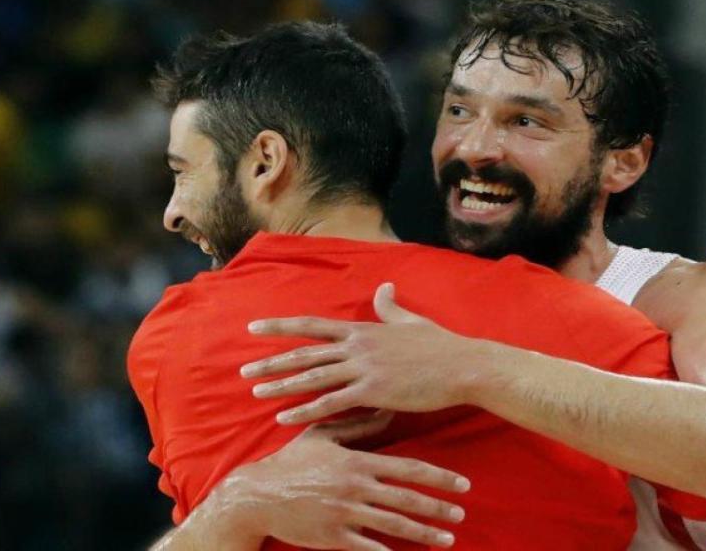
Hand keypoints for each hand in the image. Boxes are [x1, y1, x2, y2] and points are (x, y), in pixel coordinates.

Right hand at [181, 410, 469, 550]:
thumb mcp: (323, 435)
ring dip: (424, 533)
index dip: (438, 476)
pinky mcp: (333, 538)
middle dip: (438, 507)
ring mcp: (344, 514)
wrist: (257, 495)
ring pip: (393, 526)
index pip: (407, 469)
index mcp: (357, 462)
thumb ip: (357, 424)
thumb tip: (387, 409)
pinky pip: (368, 549)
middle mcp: (355, 488)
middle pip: (406, 499)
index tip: (463, 483)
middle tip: (462, 512)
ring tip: (448, 538)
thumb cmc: (293, 461)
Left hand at [243, 283, 492, 424]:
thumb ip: (391, 307)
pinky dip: (305, 410)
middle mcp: (357, 346)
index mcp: (362, 329)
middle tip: (243, 370)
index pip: (312, 325)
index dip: (281, 326)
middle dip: (271, 361)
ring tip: (255, 392)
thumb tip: (384, 288)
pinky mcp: (373, 391)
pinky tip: (285, 417)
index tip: (253, 328)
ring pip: (312, 377)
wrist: (462, 365)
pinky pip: (330, 402)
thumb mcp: (411, 321)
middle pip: (304, 353)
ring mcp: (363, 368)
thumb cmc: (440, 345)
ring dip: (281, 386)